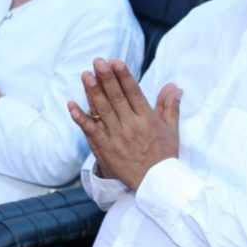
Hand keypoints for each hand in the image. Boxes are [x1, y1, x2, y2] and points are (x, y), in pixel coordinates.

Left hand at [67, 58, 181, 189]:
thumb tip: (174, 86)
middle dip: (106, 78)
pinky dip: (80, 118)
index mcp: (147, 119)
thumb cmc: (164, 155)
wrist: (156, 184)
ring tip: (86, 75)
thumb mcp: (171, 130)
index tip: (116, 62)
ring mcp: (117, 137)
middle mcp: (131, 126)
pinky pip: (91, 131)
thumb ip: (170, 106)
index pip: (134, 93)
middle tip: (98, 62)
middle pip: (116, 98)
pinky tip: (72, 105)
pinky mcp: (105, 149)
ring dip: (92, 92)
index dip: (124, 76)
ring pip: (102, 111)